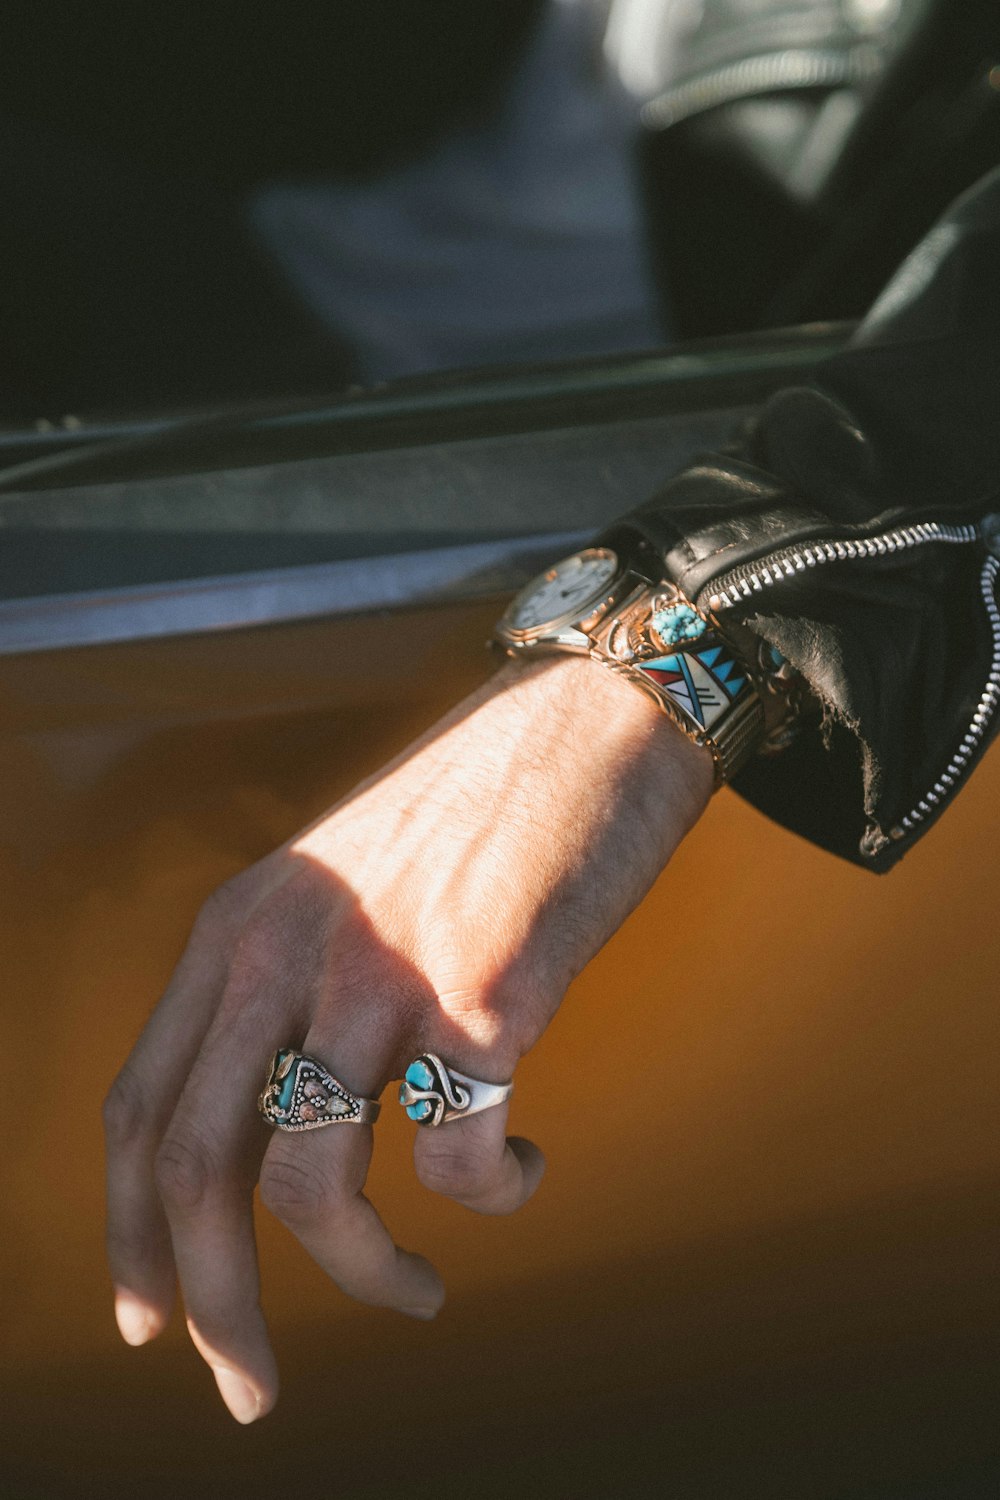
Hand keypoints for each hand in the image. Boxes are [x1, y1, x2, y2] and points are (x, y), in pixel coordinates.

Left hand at [103, 655, 711, 1420]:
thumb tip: (276, 1125)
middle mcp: (290, 949)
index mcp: (239, 927)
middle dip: (214, 1306)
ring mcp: (384, 971)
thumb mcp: (337, 883)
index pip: (141, 1106)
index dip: (129, 1232)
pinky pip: (459, 1159)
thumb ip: (287, 985)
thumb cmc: (478, 813)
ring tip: (415, 1291)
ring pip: (314, 1187)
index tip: (151, 1320)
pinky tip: (520, 1165)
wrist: (595, 721)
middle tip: (248, 1390)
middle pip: (203, 1170)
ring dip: (362, 1276)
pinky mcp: (487, 994)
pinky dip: (489, 1196)